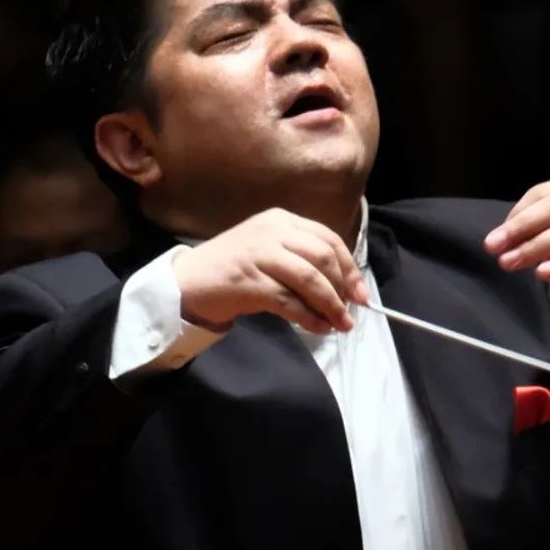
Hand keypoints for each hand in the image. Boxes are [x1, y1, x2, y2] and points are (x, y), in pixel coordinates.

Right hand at [174, 209, 368, 335]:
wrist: (187, 281)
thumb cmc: (233, 269)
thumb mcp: (270, 254)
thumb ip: (302, 262)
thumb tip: (342, 290)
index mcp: (281, 220)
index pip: (327, 239)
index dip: (349, 267)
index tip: (361, 293)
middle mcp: (272, 231)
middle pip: (323, 257)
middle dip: (343, 287)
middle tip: (351, 312)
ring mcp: (259, 254)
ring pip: (310, 279)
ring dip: (330, 305)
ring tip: (340, 324)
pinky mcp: (249, 281)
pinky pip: (289, 301)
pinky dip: (309, 317)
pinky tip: (318, 328)